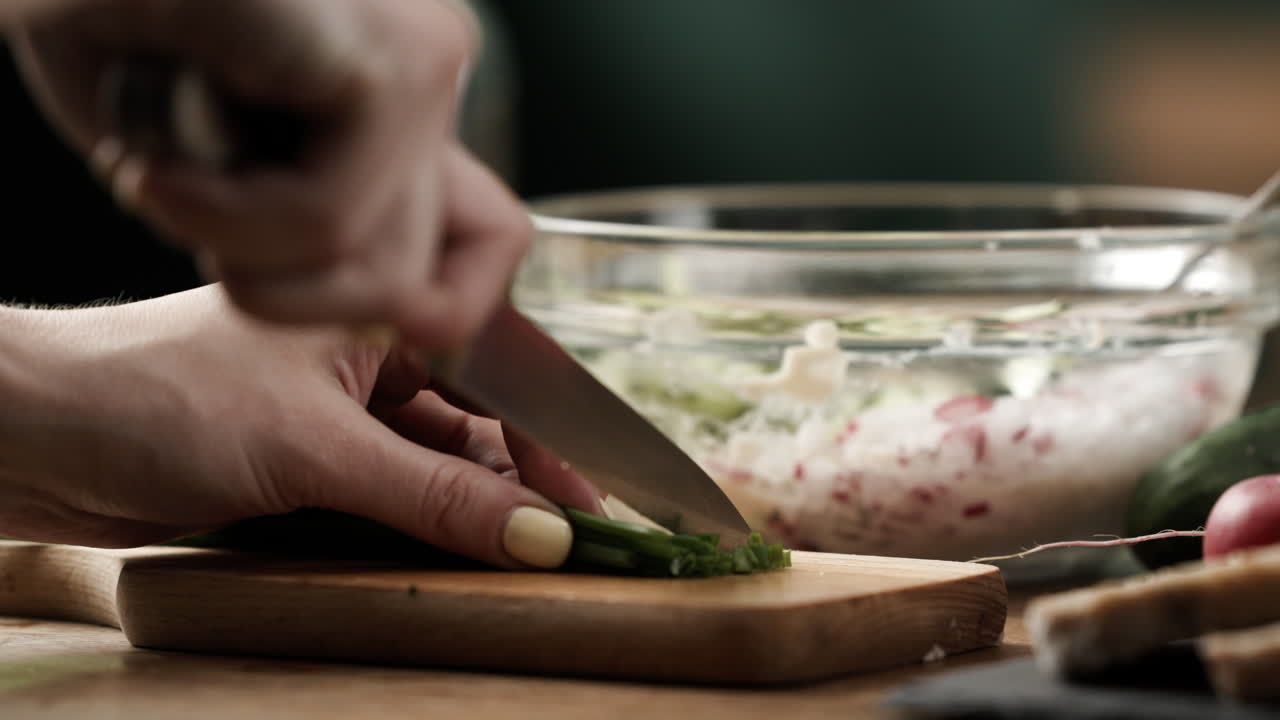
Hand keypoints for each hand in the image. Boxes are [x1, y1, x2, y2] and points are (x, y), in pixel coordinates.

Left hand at [0, 286, 599, 567]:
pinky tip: (459, 557)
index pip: (500, 373)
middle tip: (572, 544)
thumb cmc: (161, 397)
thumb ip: (435, 495)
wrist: (40, 437)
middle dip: (524, 483)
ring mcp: (340, 412)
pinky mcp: (312, 461)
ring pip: (438, 466)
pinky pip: (393, 496)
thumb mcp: (317, 448)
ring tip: (524, 560)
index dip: (556, 438)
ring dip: (477, 513)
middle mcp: (370, 357)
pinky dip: (426, 529)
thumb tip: (539, 534)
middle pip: (476, 425)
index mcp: (380, 312)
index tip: (598, 502)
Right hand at [7, 0, 524, 349]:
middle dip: (293, 297)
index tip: (305, 296)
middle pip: (427, 277)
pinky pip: (327, 223)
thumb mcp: (219, 157)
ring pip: (384, 274)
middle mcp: (432, 71)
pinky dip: (221, 221)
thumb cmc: (110, 25)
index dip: (423, 309)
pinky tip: (157, 161)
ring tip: (164, 175)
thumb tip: (397, 319)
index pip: (495, 241)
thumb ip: (309, 229)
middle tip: (192, 212)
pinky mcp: (384, 65)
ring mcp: (422, 64)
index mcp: (407, 92)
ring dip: (241, 260)